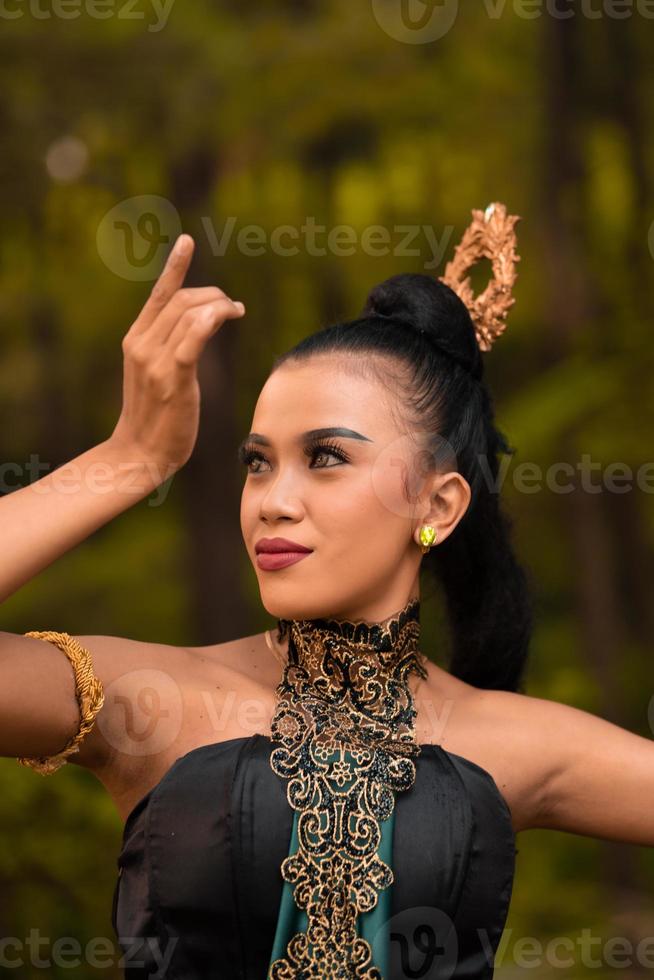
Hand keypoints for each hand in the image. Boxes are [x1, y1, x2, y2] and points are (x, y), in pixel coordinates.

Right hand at [108, 234, 244, 477]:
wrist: (140, 453)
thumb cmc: (155, 417)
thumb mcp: (158, 374)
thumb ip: (172, 348)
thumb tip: (199, 327)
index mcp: (134, 340)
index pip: (158, 294)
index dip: (175, 267)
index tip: (188, 241)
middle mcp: (140, 344)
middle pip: (180, 299)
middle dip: (212, 294)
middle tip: (233, 306)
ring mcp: (154, 360)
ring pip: (188, 312)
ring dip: (219, 305)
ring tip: (236, 311)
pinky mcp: (171, 377)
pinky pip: (193, 337)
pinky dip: (212, 318)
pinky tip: (229, 315)